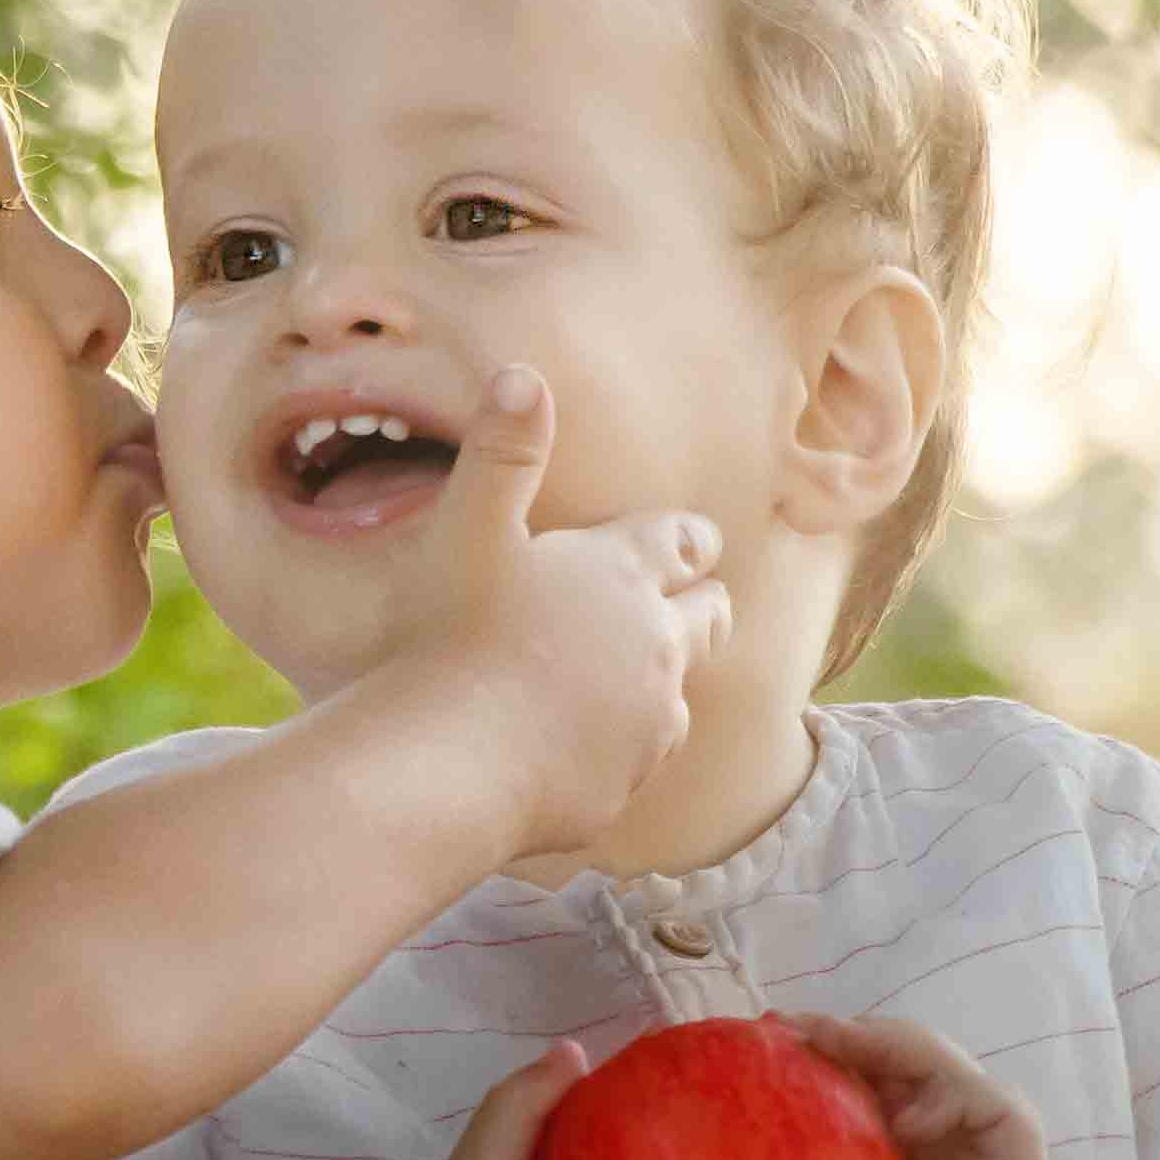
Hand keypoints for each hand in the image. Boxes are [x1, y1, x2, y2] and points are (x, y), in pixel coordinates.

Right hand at [401, 365, 734, 854]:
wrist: (450, 762)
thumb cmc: (454, 636)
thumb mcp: (469, 530)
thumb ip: (502, 452)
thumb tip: (523, 374)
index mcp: (625, 573)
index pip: (683, 541)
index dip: (685, 539)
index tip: (689, 541)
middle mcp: (657, 645)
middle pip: (709, 616)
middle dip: (698, 606)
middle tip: (682, 605)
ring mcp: (649, 722)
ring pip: (679, 694)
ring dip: (658, 684)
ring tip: (619, 684)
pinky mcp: (625, 786)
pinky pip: (635, 763)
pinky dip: (616, 751)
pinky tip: (573, 751)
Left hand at [766, 1009, 1159, 1159]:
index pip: (840, 1113)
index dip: (789, 1089)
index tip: (721, 1078)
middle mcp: (936, 1152)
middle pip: (873, 1069)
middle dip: (818, 1041)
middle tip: (753, 1031)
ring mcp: (979, 1145)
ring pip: (923, 1062)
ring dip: (870, 1042)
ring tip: (814, 1034)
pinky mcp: (1022, 1155)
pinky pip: (980, 1102)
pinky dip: (942, 1094)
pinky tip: (905, 1115)